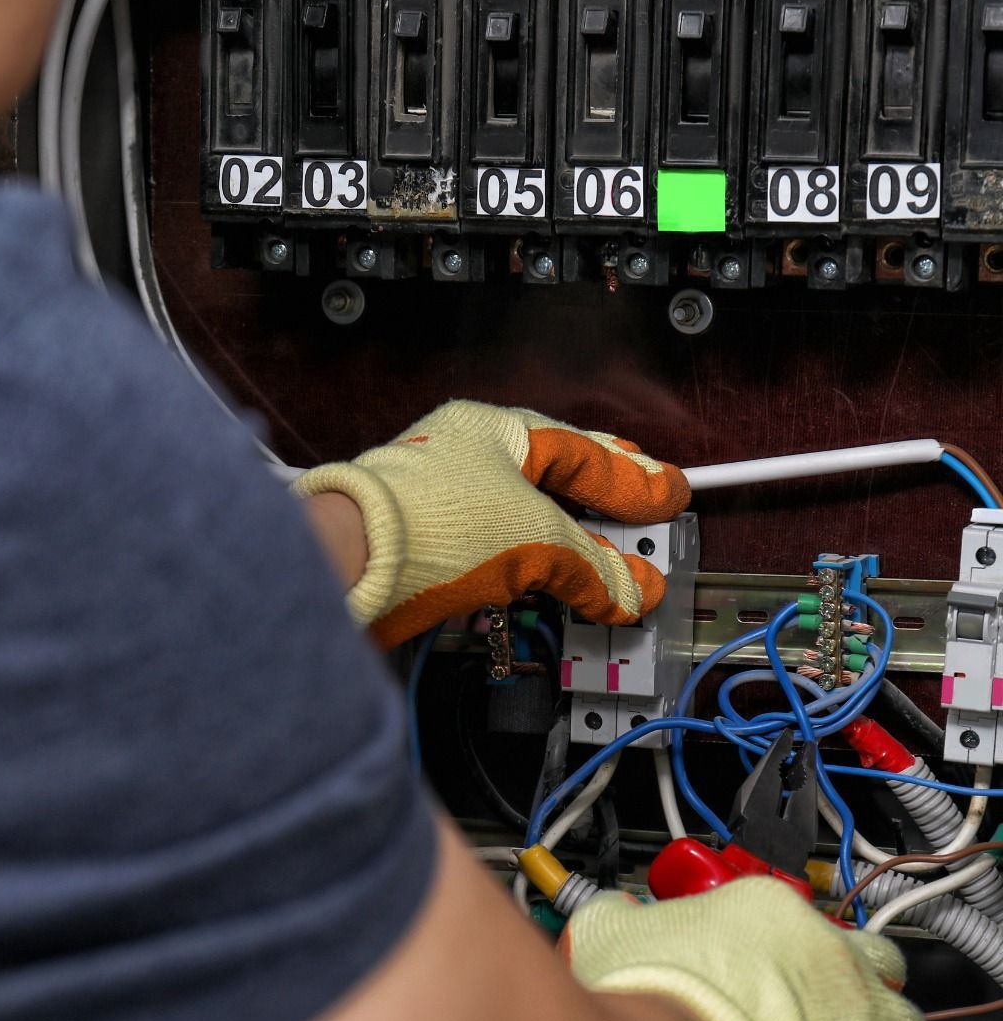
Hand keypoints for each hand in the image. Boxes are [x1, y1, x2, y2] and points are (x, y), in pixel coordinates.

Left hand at [292, 400, 688, 647]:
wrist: (348, 567)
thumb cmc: (429, 523)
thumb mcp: (535, 541)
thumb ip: (592, 566)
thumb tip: (633, 589)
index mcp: (496, 431)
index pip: (584, 455)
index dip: (634, 481)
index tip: (671, 495)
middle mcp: (467, 456)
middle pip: (553, 480)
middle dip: (602, 504)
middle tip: (643, 516)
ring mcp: (442, 498)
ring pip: (522, 518)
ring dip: (567, 544)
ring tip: (604, 566)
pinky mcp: (424, 544)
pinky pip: (492, 551)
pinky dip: (528, 568)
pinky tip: (544, 584)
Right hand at [562, 878, 934, 1020]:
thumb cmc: (650, 1002)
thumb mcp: (608, 934)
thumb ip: (617, 917)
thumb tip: (610, 914)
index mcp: (768, 909)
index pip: (791, 914)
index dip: (777, 945)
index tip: (756, 965)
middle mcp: (827, 950)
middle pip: (869, 953)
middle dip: (853, 977)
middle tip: (817, 1004)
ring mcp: (862, 1012)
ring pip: (904, 1018)